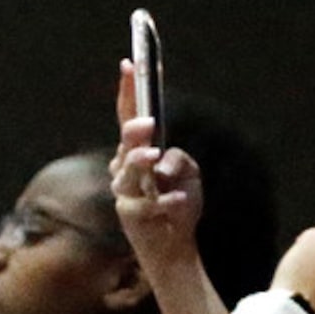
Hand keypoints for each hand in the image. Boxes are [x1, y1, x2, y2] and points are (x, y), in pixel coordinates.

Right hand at [109, 60, 203, 278]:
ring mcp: (124, 194)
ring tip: (154, 157)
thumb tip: (164, 158)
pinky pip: (144, 206)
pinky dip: (164, 203)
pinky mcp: (130, 218)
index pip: (128, 118)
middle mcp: (125, 171)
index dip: (128, 92)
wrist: (174, 249)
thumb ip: (180, 159)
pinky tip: (178, 203)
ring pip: (128, 173)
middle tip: (146, 123)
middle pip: (125, 144)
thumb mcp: (190, 175)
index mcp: (137, 154)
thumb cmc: (178, 207)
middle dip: (133, 131)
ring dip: (140, 162)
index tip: (129, 64)